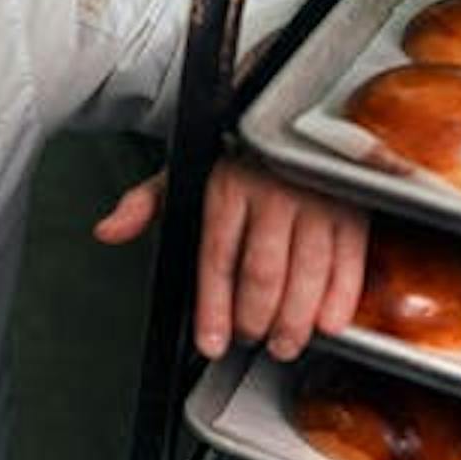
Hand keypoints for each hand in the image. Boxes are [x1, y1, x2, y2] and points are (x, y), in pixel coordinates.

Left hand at [94, 159, 367, 361]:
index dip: (213, 309)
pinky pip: (349, 263)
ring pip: (306, 274)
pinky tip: (326, 324)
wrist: (285, 114)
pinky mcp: (352, 209)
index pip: (216, 259)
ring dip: (295, 321)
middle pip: (263, 273)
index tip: (211, 343)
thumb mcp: (184, 169)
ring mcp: (317, 200)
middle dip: (255, 320)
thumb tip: (108, 230)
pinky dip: (339, 300)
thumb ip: (145, 203)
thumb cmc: (231, 153)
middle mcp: (273, 191)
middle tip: (250, 341)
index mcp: (226, 185)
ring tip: (283, 344)